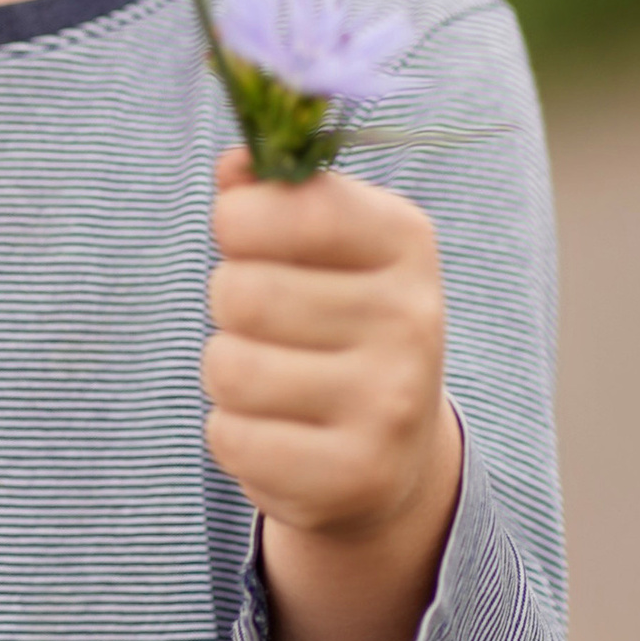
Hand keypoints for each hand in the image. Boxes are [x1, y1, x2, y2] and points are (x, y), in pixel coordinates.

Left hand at [203, 149, 463, 640]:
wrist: (390, 454)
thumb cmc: (336, 323)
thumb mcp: (323, 247)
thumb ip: (274, 195)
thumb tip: (235, 166)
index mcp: (406, 241)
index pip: (283, 207)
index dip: (238, 221)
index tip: (245, 237)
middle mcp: (413, 319)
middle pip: (239, 292)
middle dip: (228, 306)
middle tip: (266, 326)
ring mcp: (390, 402)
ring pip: (228, 368)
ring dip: (226, 374)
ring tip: (273, 381)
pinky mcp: (353, 475)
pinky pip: (230, 437)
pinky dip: (233, 434)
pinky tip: (280, 433)